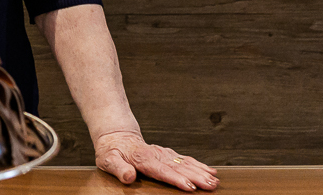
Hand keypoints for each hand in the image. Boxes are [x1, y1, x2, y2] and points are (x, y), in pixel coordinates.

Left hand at [94, 130, 217, 191]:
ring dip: (201, 172)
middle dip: (196, 176)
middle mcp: (156, 155)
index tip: (189, 186)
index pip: (161, 170)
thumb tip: (128, 176)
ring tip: (214, 181)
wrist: (117, 136)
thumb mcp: (108, 159)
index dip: (176, 179)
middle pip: (178, 167)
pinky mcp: (168, 154)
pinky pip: (185, 159)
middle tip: (210, 185)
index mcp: (142, 158)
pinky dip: (199, 165)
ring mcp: (164, 154)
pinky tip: (210, 171)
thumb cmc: (111, 151)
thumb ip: (118, 168)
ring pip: (185, 163)